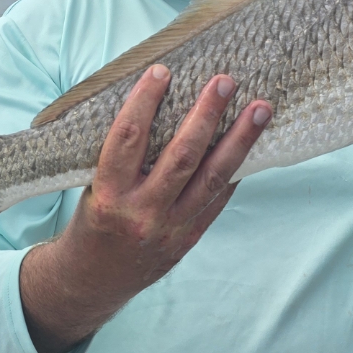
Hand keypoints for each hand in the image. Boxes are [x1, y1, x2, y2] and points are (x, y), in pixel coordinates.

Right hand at [19, 65, 271, 352]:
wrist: (92, 281)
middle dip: (206, 115)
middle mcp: (141, 213)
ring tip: (261, 110)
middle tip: (225, 81)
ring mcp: (170, 229)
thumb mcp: (91, 185)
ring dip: (240, 141)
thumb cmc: (91, 221)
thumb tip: (160, 103)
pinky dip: (235, 171)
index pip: (128, 138)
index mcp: (108, 194)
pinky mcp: (189, 240)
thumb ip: (122, 155)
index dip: (145, 102)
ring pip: (212, 178)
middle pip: (181, 156)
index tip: (161, 70)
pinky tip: (251, 145)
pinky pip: (218, 200)